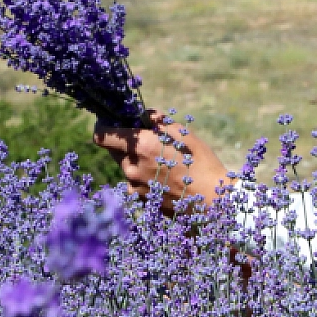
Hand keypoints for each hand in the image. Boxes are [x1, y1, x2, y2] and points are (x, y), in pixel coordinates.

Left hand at [92, 110, 229, 213]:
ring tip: (162, 163)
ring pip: (126, 167)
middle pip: (114, 151)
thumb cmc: (202, 163)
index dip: (103, 126)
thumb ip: (158, 121)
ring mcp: (135, 187)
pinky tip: (164, 179)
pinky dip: (143, 177)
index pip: (103, 135)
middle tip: (146, 142)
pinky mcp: (141, 201)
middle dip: (125, 143)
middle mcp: (132, 168)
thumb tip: (143, 116)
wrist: (213, 201)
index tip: (110, 122)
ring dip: (136, 161)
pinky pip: (135, 183)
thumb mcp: (184, 134)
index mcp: (142, 147)